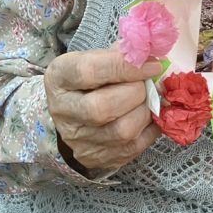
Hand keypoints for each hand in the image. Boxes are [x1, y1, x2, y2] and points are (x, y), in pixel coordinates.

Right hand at [44, 48, 161, 171]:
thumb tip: (151, 55)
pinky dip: (149, 129)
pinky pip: (134, 148)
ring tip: (147, 99)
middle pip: (102, 107)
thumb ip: (120, 54)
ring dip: (145, 112)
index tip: (153, 64)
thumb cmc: (90, 79)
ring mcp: (78, 139)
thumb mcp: (95, 58)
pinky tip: (148, 115)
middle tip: (147, 83)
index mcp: (59, 78)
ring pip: (122, 131)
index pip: (89, 71)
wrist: (73, 111)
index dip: (125, 66)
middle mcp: (63, 111)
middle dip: (136, 92)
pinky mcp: (95, 158)